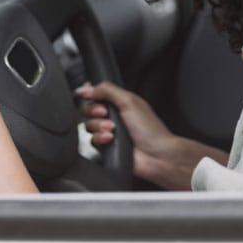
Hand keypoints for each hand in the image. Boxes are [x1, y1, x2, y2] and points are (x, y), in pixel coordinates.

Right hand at [76, 81, 227, 189]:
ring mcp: (109, 132)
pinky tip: (110, 140)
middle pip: (88, 109)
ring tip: (113, 130)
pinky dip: (100, 139)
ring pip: (89, 125)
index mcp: (120, 102)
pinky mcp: (106, 147)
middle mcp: (114, 116)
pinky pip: (92, 141)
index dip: (91, 96)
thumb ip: (106, 90)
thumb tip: (86, 88)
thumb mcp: (129, 100)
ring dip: (99, 126)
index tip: (93, 97)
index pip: (96, 94)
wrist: (156, 155)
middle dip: (94, 111)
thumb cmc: (150, 129)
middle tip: (105, 114)